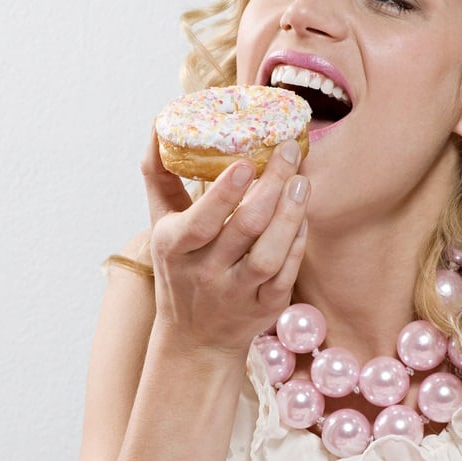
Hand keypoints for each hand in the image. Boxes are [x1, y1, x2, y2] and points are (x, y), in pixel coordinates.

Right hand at [140, 129, 309, 360]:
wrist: (193, 337)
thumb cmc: (179, 266)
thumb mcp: (160, 223)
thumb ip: (159, 174)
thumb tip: (159, 123)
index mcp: (176, 248)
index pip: (201, 221)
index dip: (224, 194)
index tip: (247, 163)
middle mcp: (206, 273)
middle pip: (245, 228)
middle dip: (272, 186)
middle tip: (291, 152)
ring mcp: (237, 293)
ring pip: (270, 253)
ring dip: (290, 215)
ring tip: (302, 183)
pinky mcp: (264, 307)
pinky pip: (287, 273)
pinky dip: (297, 243)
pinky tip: (303, 217)